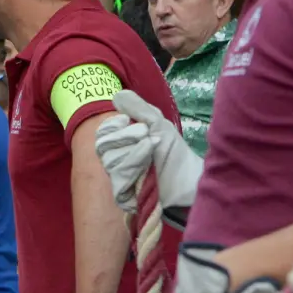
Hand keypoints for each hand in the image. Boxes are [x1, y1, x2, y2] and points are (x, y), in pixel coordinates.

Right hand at [95, 90, 200, 215]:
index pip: (102, 133)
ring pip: (111, 162)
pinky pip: (118, 180)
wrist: (189, 178)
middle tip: (147, 134)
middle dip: (126, 137)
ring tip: (153, 149)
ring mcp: (118, 179)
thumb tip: (117, 95)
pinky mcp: (124, 196)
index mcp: (120, 143)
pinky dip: (134, 167)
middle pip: (103, 146)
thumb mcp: (158, 123)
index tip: (130, 121)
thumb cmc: (173, 151)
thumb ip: (138, 108)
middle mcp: (115, 161)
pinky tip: (148, 166)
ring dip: (134, 152)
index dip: (113, 126)